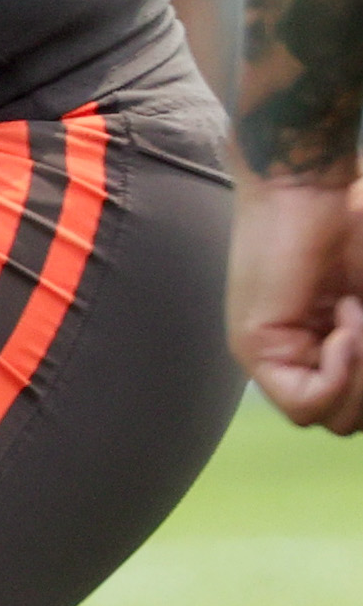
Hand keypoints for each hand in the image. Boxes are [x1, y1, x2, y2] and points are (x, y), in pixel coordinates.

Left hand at [230, 169, 362, 432]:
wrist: (307, 185)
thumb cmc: (350, 229)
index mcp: (320, 350)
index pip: (356, 409)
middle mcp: (292, 359)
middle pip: (350, 421)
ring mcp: (268, 356)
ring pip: (333, 418)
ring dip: (362, 371)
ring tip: (354, 310)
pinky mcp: (253, 346)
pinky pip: (306, 403)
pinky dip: (339, 370)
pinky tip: (342, 321)